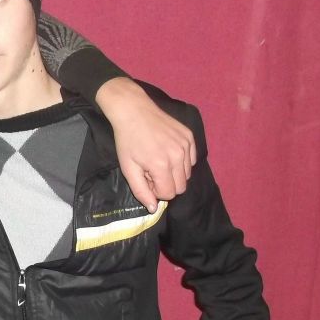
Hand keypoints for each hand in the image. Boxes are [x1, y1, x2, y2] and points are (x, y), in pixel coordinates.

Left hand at [95, 77, 195, 211]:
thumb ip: (141, 191)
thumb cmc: (127, 140)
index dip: (156, 190)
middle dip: (166, 184)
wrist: (134, 110)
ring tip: (158, 159)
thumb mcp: (128, 168)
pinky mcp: (190, 136)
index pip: (169, 194)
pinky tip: (167, 151)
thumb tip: (154, 209)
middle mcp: (178, 156)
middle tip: (151, 170)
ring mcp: (186, 145)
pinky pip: (191, 160)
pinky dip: (181, 161)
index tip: (146, 178)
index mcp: (161, 165)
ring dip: (174, 173)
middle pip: (181, 187)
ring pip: (187, 174)